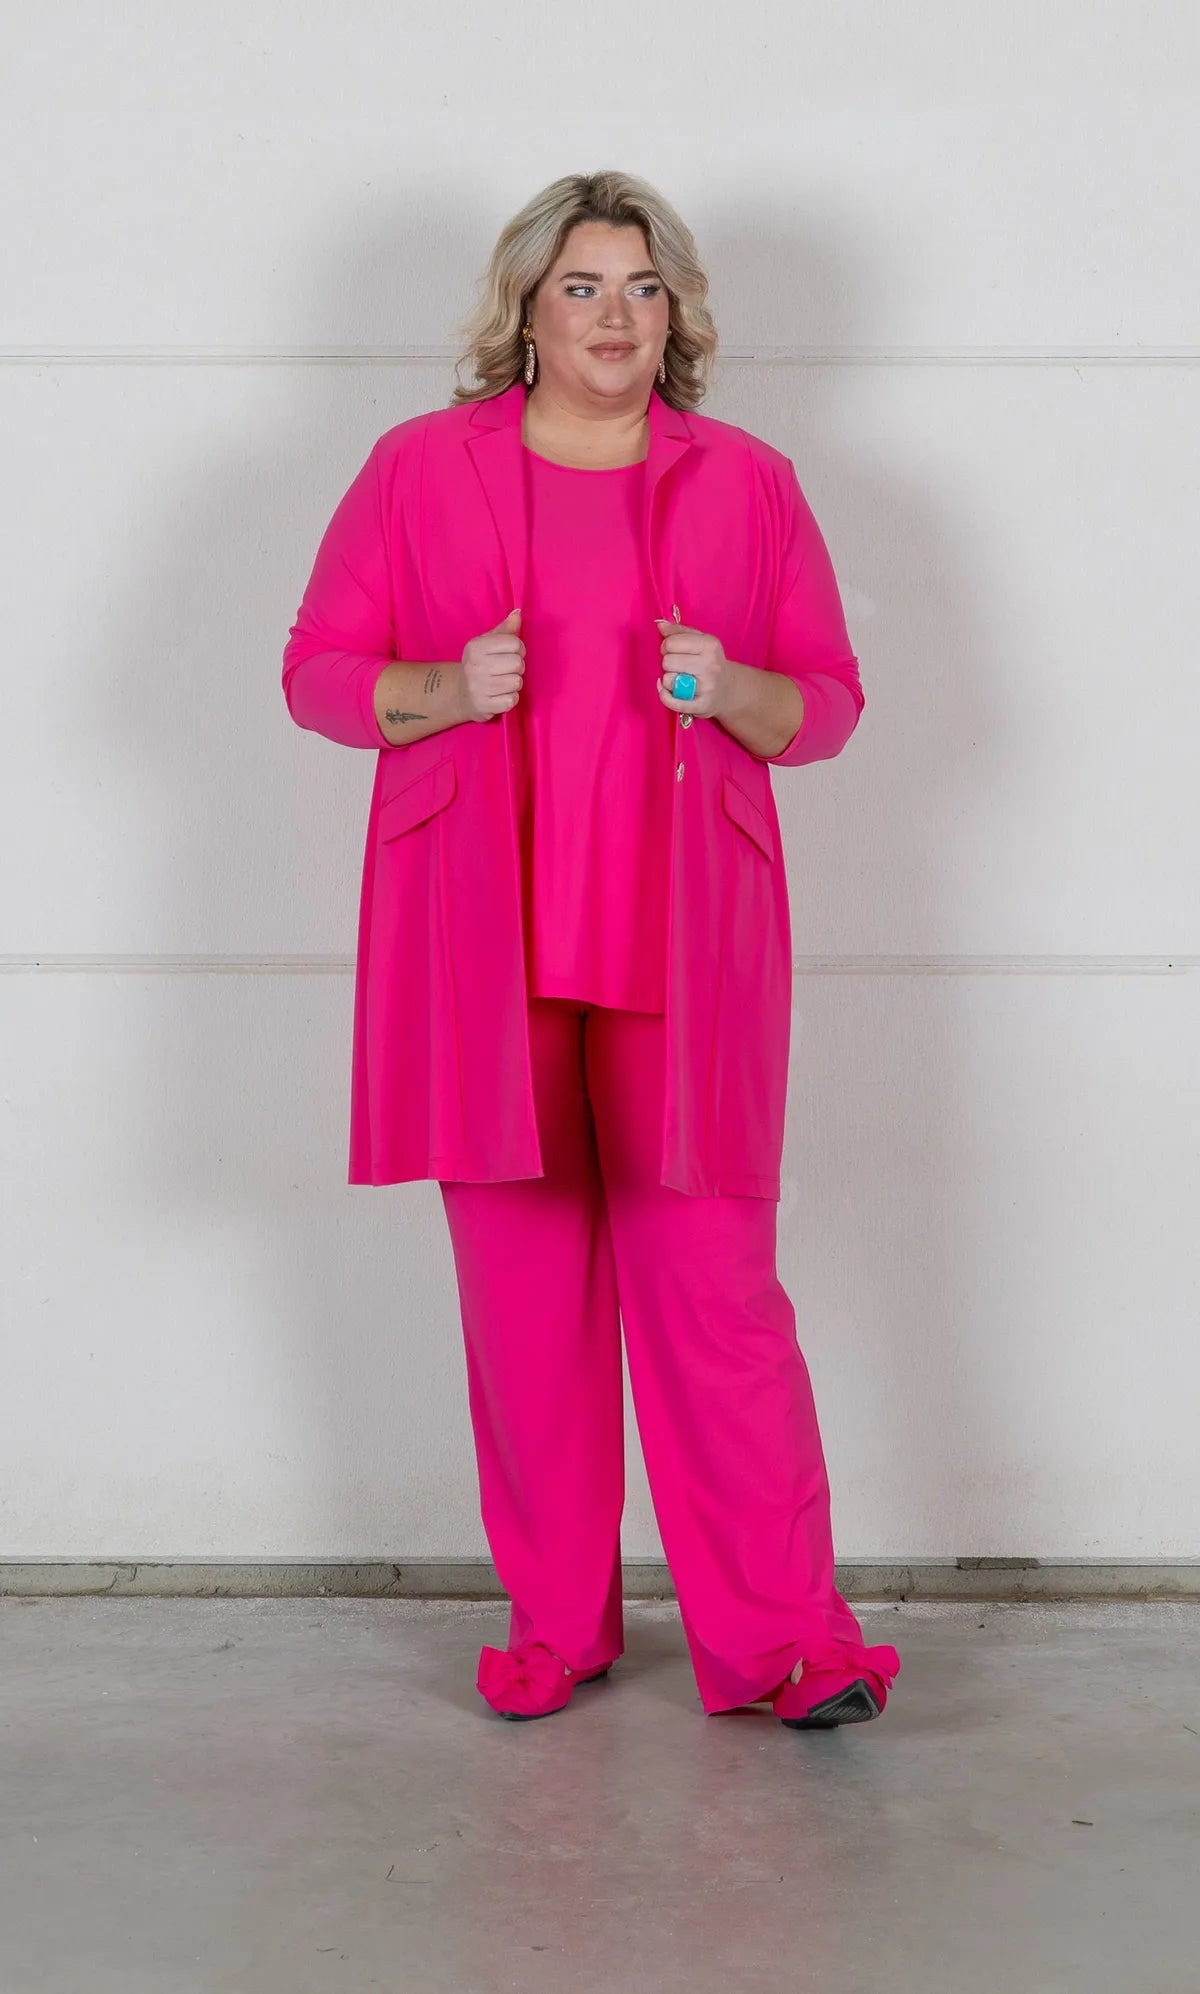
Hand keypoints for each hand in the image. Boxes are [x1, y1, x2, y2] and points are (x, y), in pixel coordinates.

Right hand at [461, 606, 524, 720]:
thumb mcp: (487, 643)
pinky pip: (512, 700)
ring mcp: (479, 688)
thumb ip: (505, 629)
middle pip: (517, 663)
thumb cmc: (479, 664)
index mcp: (477, 647)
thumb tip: (518, 613)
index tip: (511, 653)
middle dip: (517, 667)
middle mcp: (476, 666)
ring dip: (514, 683)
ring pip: (516, 682)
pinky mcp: (485, 706)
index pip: (514, 643)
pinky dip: (510, 698)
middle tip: (507, 669)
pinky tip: (501, 695)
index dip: (519, 648)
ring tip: (503, 682)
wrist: (459, 693)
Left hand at [653, 616, 734, 718]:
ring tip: (679, 679)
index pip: (671, 642)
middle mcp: (710, 665)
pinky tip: (668, 691)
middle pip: (668, 661)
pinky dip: (665, 696)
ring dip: (668, 680)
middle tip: (676, 666)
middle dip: (668, 663)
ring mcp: (706, 687)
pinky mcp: (701, 705)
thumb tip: (660, 624)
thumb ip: (679, 631)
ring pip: (668, 680)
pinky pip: (672, 701)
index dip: (666, 646)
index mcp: (709, 645)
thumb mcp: (700, 641)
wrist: (728, 689)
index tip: (672, 651)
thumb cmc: (709, 662)